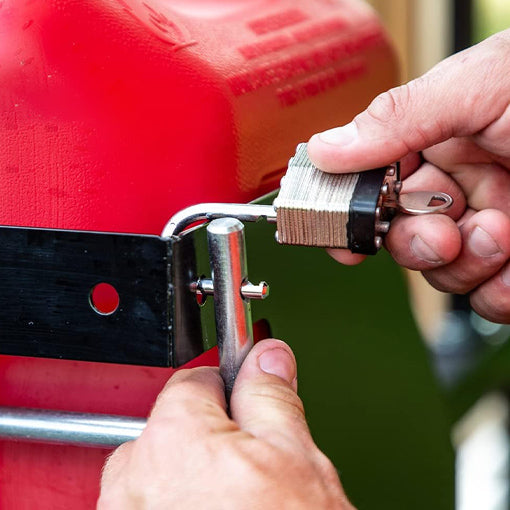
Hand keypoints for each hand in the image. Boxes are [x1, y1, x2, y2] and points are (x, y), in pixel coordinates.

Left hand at [98, 339, 352, 509]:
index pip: (197, 378)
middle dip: (213, 438)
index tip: (247, 401)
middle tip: (252, 471)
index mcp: (175, 434)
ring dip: (193, 478)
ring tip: (235, 507)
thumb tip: (269, 355)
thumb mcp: (296, 461)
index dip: (232, 389)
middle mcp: (133, 475)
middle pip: (175, 426)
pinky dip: (176, 508)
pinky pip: (150, 505)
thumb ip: (273, 396)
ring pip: (163, 470)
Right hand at [307, 29, 509, 323]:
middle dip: (413, 243)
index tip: (340, 238)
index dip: (349, 212)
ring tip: (501, 236)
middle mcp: (460, 185)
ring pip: (441, 273)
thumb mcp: (484, 85)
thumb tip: (325, 148)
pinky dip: (497, 293)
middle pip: (399, 236)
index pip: (372, 181)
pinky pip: (488, 298)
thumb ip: (398, 118)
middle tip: (438, 234)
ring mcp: (492, 227)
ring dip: (462, 265)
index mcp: (438, 139)